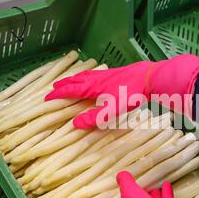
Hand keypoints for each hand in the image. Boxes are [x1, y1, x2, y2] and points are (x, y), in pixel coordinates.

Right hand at [45, 55, 198, 128]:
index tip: (47, 97)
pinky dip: (88, 75)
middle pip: (76, 80)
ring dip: (75, 78)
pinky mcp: (116, 73)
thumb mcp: (113, 109)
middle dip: (64, 84)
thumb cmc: (132, 93)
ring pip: (86, 76)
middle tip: (54, 86)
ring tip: (70, 80)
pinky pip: (96, 74)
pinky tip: (96, 78)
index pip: (71, 91)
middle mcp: (97, 79)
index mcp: (93, 87)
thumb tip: (76, 124)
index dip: (58, 94)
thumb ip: (95, 117)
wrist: (151, 77)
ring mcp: (107, 75)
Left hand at [116, 171, 198, 197]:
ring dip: (153, 193)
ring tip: (154, 184)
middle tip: (141, 183)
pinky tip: (167, 185)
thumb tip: (121, 175)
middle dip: (140, 194)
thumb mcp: (129, 194)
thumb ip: (125, 183)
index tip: (125, 186)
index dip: (124, 194)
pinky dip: (167, 192)